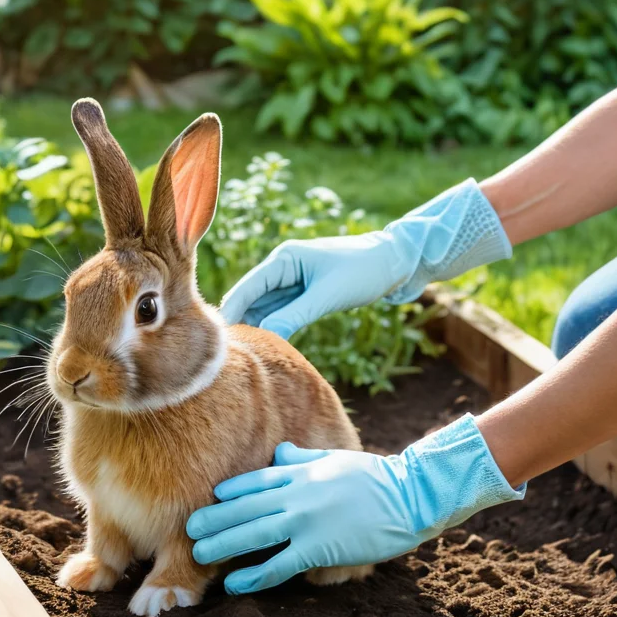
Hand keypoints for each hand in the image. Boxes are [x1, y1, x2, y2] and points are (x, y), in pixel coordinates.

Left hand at [186, 414, 524, 594]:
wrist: (409, 495)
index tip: (205, 498)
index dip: (228, 492)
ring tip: (197, 555)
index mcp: (301, 472)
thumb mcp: (335, 459)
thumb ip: (303, 458)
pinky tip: (233, 584)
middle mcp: (297, 494)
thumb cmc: (375, 478)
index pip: (254, 481)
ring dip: (223, 544)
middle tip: (185, 529)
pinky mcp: (320, 547)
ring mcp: (306, 521)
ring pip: (254, 533)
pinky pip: (279, 564)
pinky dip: (254, 574)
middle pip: (245, 507)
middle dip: (214, 519)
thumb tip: (281, 451)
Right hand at [219, 179, 511, 338]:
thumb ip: (294, 315)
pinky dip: (274, 328)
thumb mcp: (327, 296)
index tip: (219, 342)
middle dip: (241, 324)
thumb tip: (266, 336)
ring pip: (264, 309)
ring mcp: (292, 282)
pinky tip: (267, 348)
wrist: (397, 262)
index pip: (246, 289)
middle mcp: (282, 268)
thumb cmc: (363, 271)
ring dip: (257, 329)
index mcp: (283, 259)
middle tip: (230, 357)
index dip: (231, 314)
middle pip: (249, 300)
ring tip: (245, 358)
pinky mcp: (304, 295)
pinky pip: (280, 314)